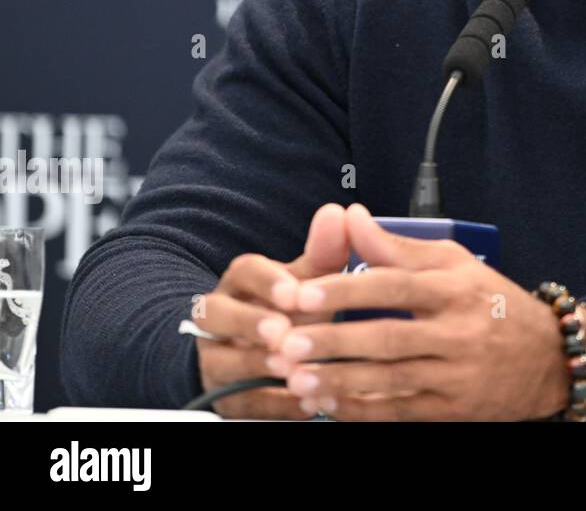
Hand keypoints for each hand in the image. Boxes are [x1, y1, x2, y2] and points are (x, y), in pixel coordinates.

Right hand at [193, 203, 350, 418]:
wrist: (255, 351)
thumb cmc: (289, 307)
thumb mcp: (307, 280)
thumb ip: (324, 251)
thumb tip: (338, 212)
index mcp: (242, 281)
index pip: (244, 272)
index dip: (267, 282)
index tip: (293, 292)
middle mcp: (219, 316)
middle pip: (217, 315)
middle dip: (248, 324)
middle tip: (281, 333)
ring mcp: (214, 357)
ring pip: (222, 360)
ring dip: (256, 366)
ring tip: (290, 370)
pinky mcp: (222, 396)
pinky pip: (240, 403)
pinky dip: (272, 404)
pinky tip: (304, 403)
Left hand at [268, 202, 582, 420]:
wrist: (548, 358)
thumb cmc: (493, 302)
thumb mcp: (455, 264)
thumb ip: (398, 246)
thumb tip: (351, 218)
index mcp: (455, 288)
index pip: (394, 286)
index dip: (345, 290)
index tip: (301, 293)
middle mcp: (458, 331)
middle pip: (387, 337)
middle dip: (332, 342)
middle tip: (285, 343)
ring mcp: (456, 375)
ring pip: (389, 379)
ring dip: (339, 381)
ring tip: (295, 380)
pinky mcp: (453, 410)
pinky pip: (400, 412)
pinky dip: (362, 412)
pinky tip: (329, 406)